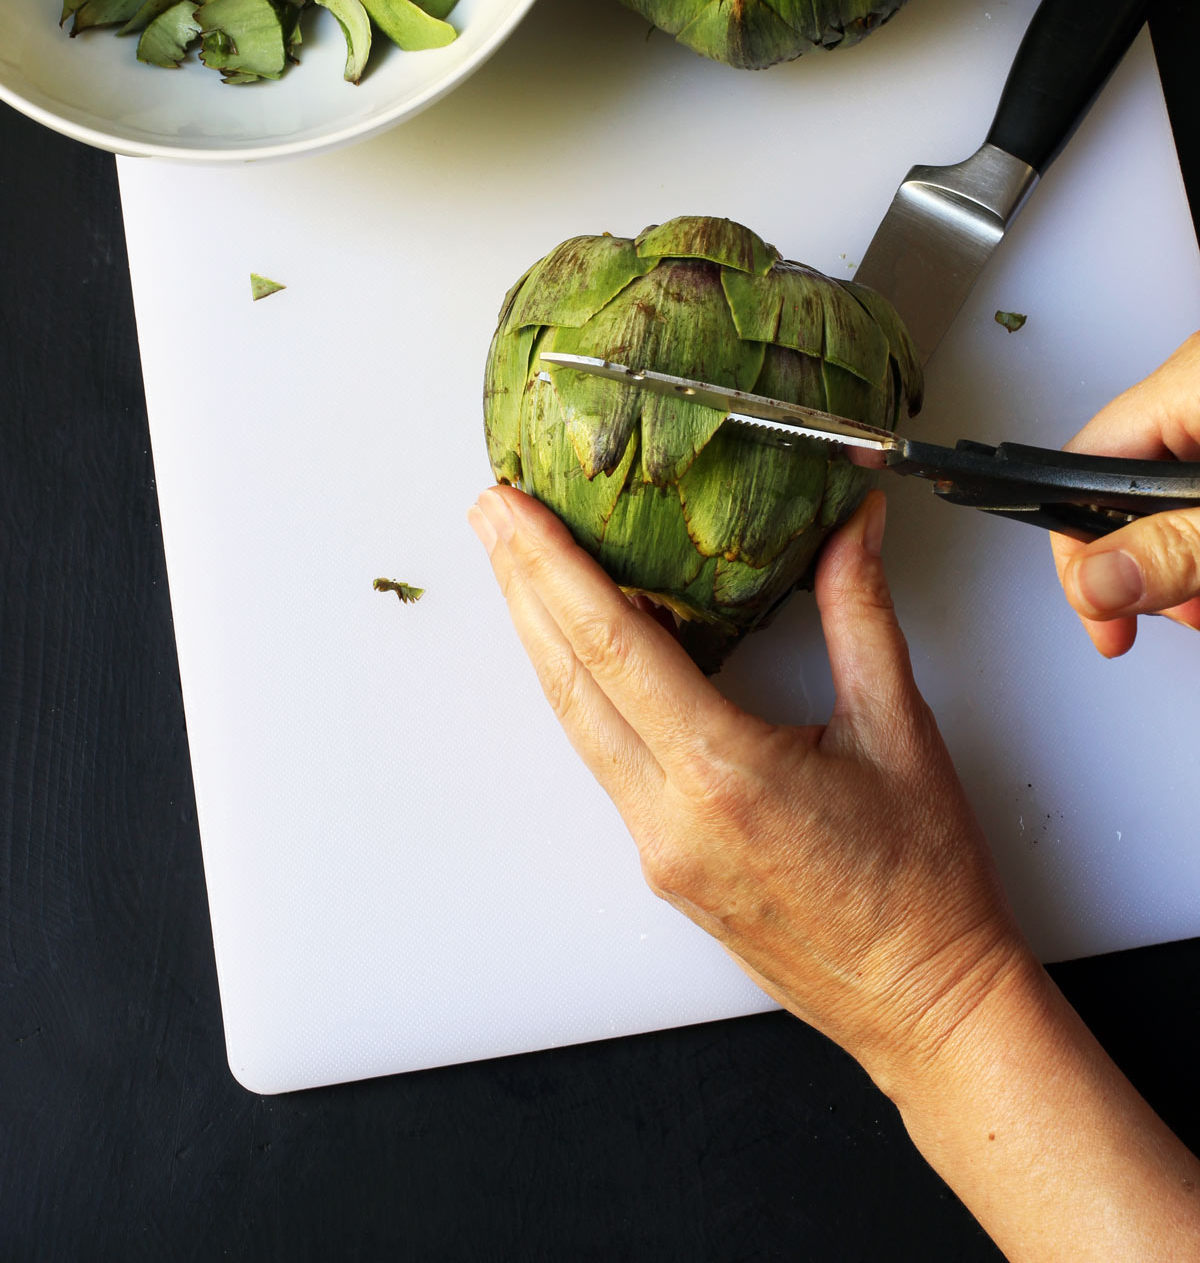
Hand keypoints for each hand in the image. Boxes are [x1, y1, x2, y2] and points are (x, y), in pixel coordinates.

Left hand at [468, 484, 1031, 1092]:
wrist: (927, 1007)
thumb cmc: (924, 888)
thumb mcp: (900, 730)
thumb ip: (860, 613)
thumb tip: (851, 525)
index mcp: (725, 776)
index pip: (612, 645)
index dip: (552, 566)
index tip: (512, 508)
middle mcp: (671, 817)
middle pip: (569, 680)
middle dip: (521, 585)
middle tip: (489, 511)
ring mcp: (658, 850)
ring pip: (577, 723)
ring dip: (541, 636)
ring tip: (517, 564)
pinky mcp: (663, 866)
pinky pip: (607, 759)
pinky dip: (586, 691)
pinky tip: (583, 648)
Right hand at [1050, 332, 1199, 658]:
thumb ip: (1175, 547)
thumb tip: (1096, 582)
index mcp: (1188, 384)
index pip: (1081, 467)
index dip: (1079, 550)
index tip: (1100, 618)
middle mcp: (1198, 388)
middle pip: (1123, 486)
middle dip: (1143, 562)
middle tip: (1173, 615)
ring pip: (1168, 497)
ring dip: (1181, 556)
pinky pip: (1198, 487)